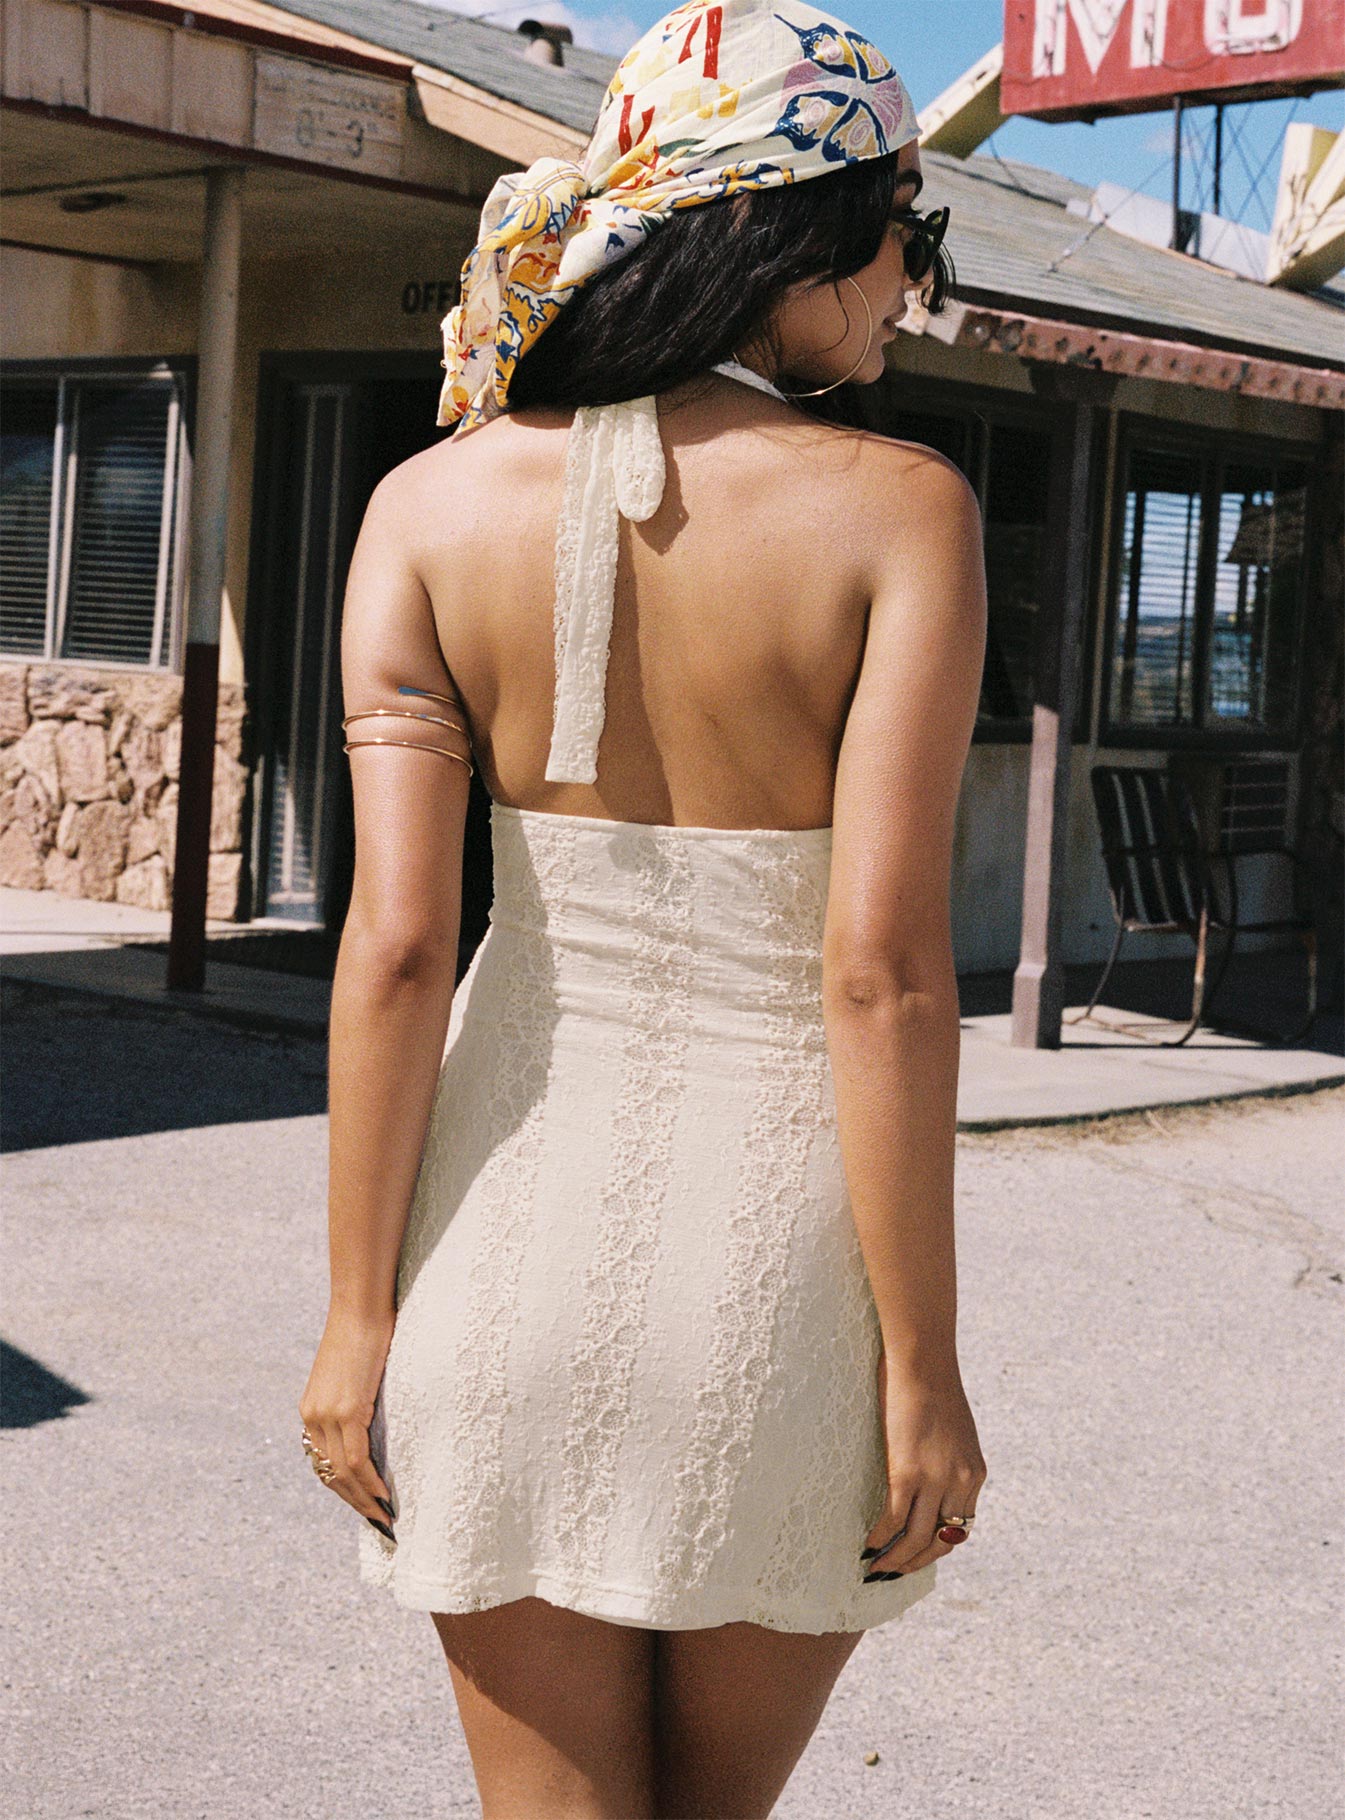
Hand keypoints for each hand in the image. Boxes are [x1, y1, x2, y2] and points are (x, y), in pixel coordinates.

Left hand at [299, 1307, 396, 1539]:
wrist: (361, 1307)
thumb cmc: (364, 1333)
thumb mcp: (352, 1375)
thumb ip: (354, 1402)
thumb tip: (372, 1425)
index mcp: (311, 1411)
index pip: (323, 1463)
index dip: (343, 1489)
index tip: (363, 1506)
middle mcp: (313, 1417)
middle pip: (329, 1475)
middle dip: (354, 1502)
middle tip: (377, 1523)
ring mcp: (328, 1415)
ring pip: (342, 1474)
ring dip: (363, 1500)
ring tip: (384, 1517)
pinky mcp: (348, 1410)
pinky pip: (357, 1459)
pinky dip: (371, 1483)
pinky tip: (385, 1495)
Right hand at [862, 1348, 985, 1576]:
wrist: (924, 1359)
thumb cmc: (931, 1383)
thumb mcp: (953, 1429)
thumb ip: (948, 1456)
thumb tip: (926, 1469)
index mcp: (976, 1473)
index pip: (962, 1527)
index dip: (937, 1548)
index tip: (916, 1556)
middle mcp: (962, 1483)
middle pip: (942, 1542)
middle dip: (915, 1563)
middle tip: (891, 1572)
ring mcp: (936, 1480)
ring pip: (917, 1540)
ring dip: (894, 1560)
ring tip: (874, 1568)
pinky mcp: (908, 1472)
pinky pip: (893, 1520)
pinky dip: (878, 1539)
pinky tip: (865, 1545)